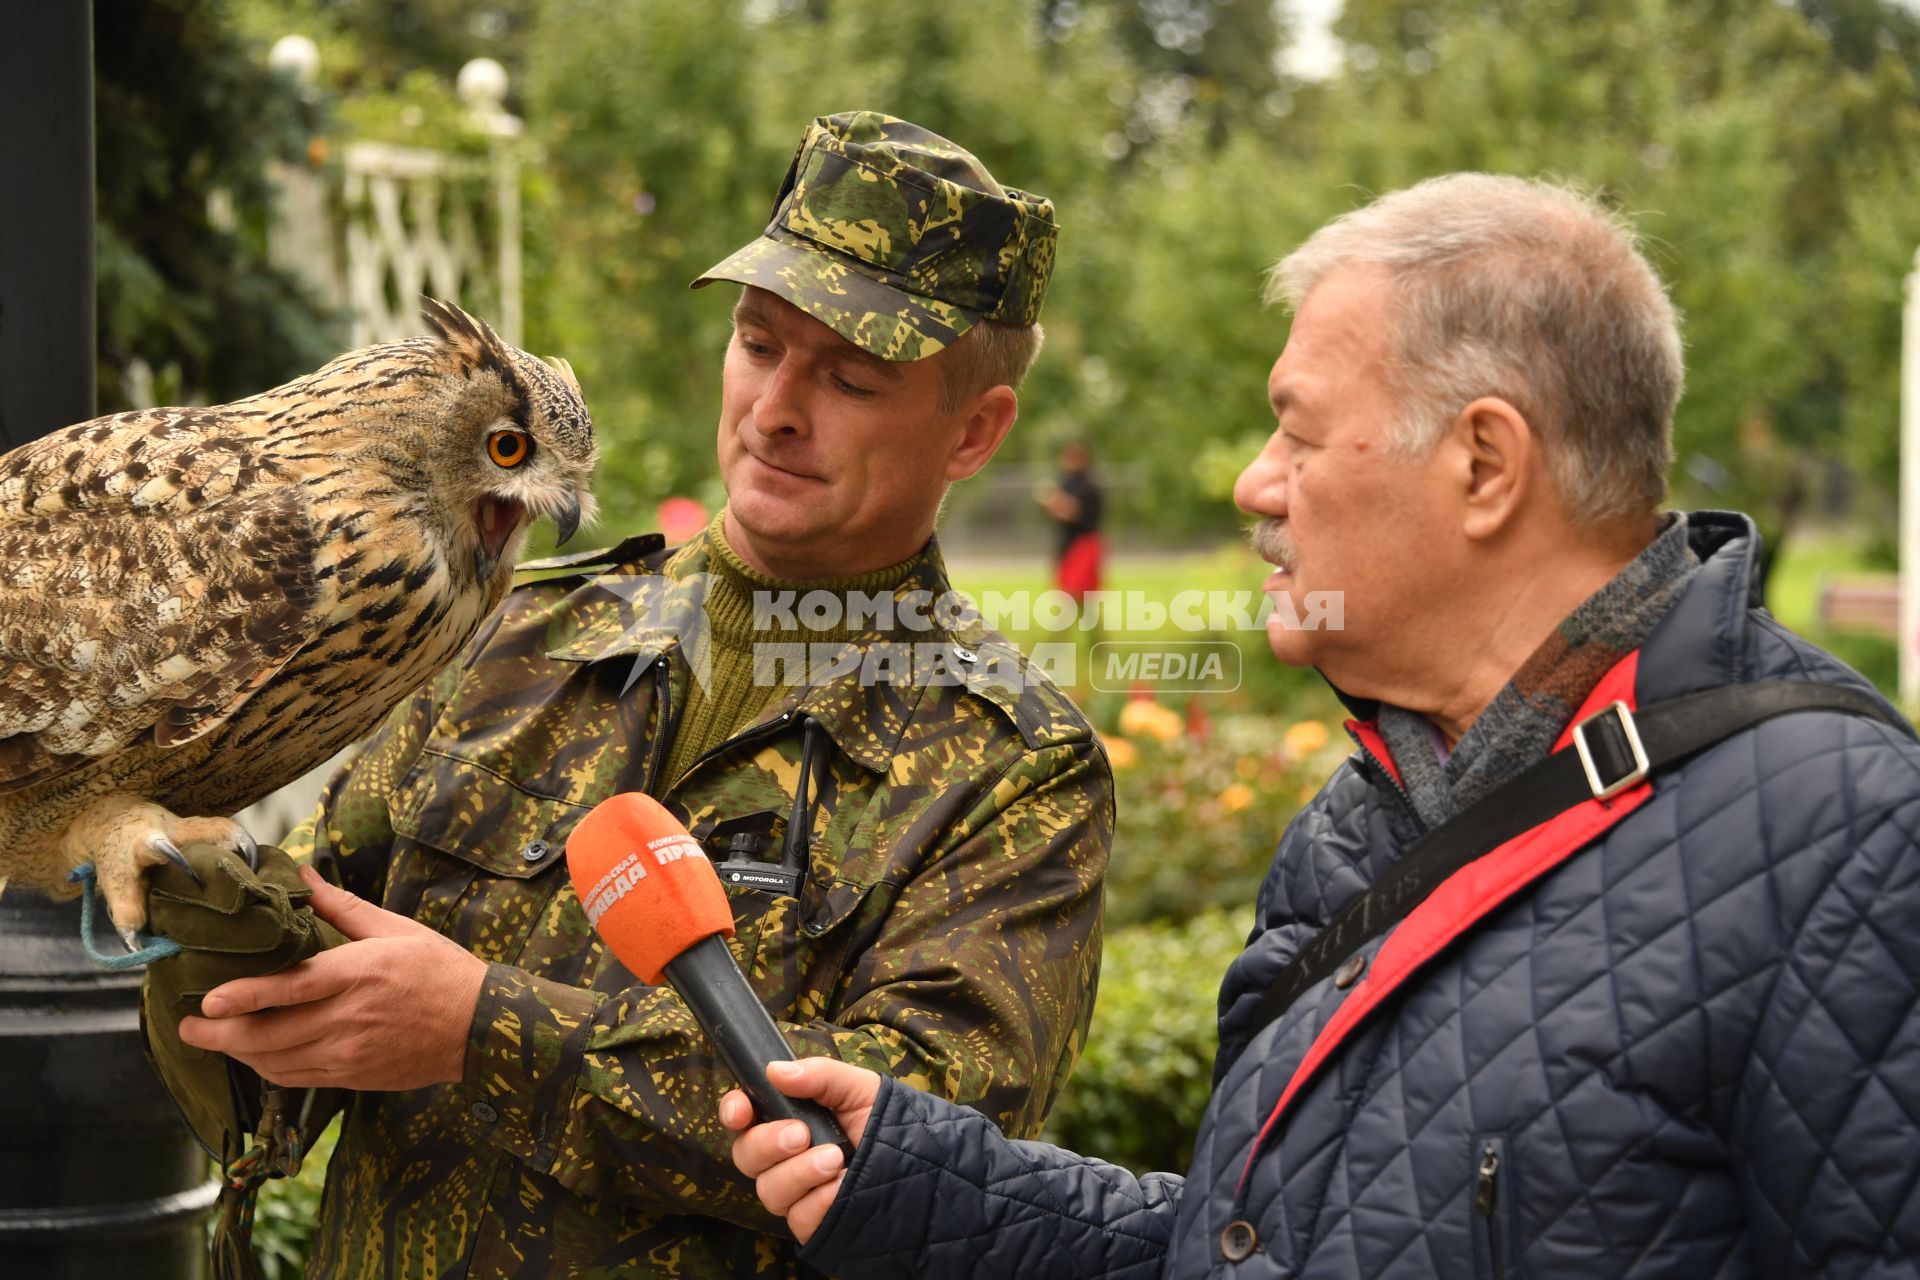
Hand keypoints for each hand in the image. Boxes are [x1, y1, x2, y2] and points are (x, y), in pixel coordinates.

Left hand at [177, 864, 487, 1089]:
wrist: (478, 1026)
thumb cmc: (439, 970)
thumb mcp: (396, 929)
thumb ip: (342, 908)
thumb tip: (303, 877)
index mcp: (359, 974)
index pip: (293, 988)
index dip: (247, 995)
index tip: (209, 997)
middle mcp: (349, 1019)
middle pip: (271, 1034)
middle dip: (220, 1034)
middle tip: (187, 1026)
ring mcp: (349, 1053)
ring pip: (277, 1062)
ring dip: (237, 1053)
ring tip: (211, 1038)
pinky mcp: (353, 1076)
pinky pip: (297, 1078)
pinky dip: (267, 1068)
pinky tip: (253, 1056)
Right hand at [721, 1057, 880, 1244]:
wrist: (920, 1162)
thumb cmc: (884, 1120)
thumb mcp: (857, 1087)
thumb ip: (819, 1075)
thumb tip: (775, 1070)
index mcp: (786, 1117)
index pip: (742, 1116)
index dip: (733, 1112)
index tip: (741, 1111)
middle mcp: (783, 1156)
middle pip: (746, 1155)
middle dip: (768, 1143)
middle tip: (801, 1135)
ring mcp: (796, 1191)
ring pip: (769, 1190)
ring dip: (799, 1173)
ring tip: (835, 1159)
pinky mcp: (812, 1222)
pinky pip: (798, 1217)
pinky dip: (819, 1201)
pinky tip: (842, 1187)